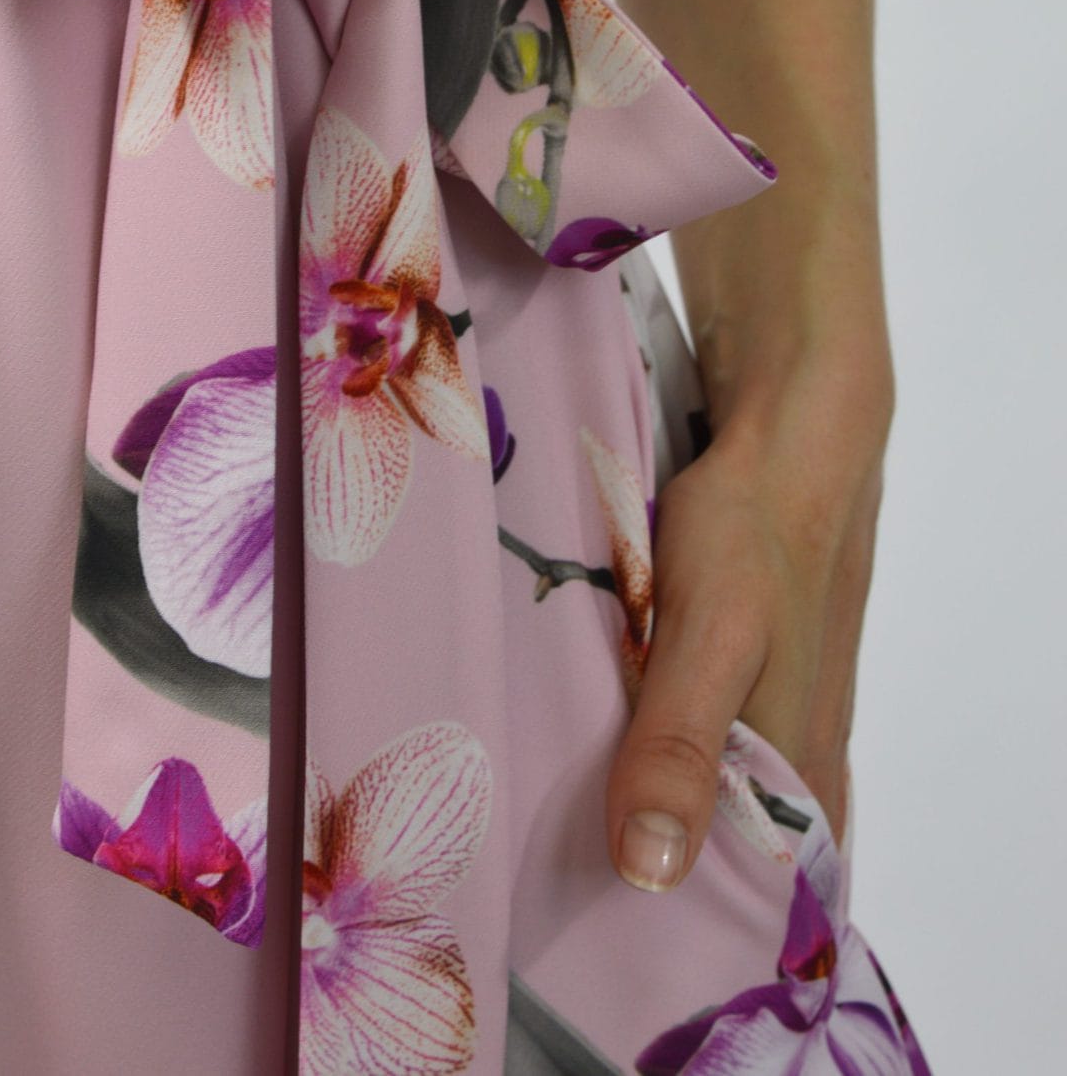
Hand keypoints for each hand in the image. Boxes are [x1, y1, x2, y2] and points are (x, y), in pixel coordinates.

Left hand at [605, 328, 892, 892]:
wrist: (794, 434)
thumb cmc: (754, 532)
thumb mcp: (709, 637)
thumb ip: (679, 748)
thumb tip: (650, 875)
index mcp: (801, 774)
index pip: (753, 902)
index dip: (682, 924)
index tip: (598, 933)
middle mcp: (803, 757)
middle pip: (735, 851)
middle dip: (663, 867)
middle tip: (564, 874)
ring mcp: (785, 710)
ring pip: (722, 793)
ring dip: (662, 806)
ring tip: (575, 816)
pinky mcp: (760, 669)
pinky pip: (715, 741)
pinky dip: (671, 752)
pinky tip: (621, 742)